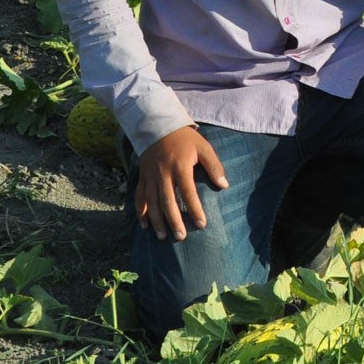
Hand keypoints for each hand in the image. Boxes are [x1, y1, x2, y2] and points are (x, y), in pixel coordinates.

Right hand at [135, 125, 227, 242]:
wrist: (158, 126)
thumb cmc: (185, 139)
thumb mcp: (203, 147)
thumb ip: (214, 166)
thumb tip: (224, 185)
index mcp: (180, 166)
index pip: (188, 192)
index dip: (195, 209)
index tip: (201, 224)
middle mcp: (163, 173)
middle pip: (168, 201)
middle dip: (174, 221)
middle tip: (181, 237)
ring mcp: (150, 176)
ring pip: (152, 202)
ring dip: (157, 221)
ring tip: (162, 237)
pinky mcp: (142, 177)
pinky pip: (139, 197)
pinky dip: (141, 212)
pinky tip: (145, 225)